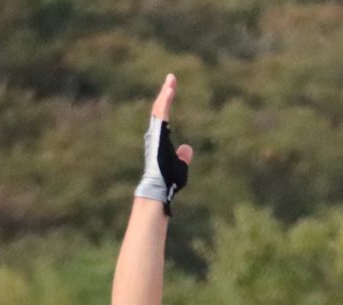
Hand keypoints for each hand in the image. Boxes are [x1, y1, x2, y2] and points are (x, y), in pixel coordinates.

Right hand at [137, 75, 193, 205]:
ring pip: (159, 108)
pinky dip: (165, 102)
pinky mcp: (158, 134)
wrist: (160, 187)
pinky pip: (161, 114)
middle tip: (171, 78)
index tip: (171, 91)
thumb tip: (187, 148)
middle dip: (165, 93)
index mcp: (160, 139)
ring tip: (171, 80)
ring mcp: (155, 133)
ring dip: (166, 93)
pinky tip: (170, 91)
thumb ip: (183, 157)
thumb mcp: (180, 166)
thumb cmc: (168, 180)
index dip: (167, 103)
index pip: (164, 117)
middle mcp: (155, 133)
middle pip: (160, 108)